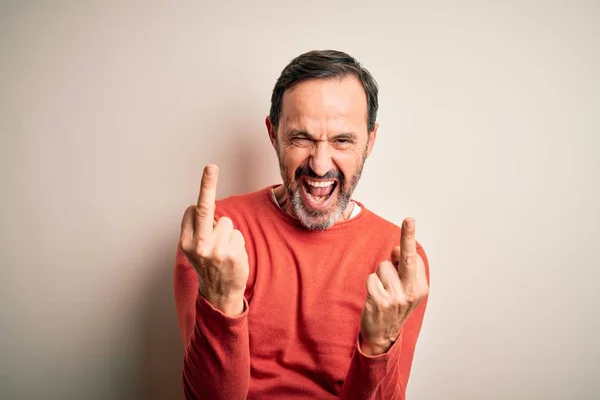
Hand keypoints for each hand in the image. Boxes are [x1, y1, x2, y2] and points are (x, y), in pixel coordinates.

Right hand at [179, 164, 248, 315]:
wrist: (218, 295)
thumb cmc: (209, 266)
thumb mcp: (196, 249)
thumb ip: (199, 229)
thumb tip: (203, 208)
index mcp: (186, 241)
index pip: (194, 210)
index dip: (204, 198)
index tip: (209, 170)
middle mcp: (198, 245)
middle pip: (205, 209)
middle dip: (206, 184)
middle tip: (211, 166)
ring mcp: (215, 250)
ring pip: (228, 223)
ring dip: (230, 234)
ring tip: (225, 251)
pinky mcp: (231, 255)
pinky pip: (239, 236)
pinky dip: (238, 244)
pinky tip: (232, 258)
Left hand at [359, 217, 428, 354]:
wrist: (383, 336)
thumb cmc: (393, 305)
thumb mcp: (404, 289)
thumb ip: (402, 268)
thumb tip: (398, 249)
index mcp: (421, 287)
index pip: (414, 257)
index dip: (407, 241)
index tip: (410, 220)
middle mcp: (411, 292)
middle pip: (408, 258)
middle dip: (408, 237)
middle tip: (409, 219)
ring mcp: (396, 297)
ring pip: (382, 267)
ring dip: (379, 276)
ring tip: (382, 292)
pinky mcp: (380, 301)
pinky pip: (371, 278)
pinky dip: (370, 285)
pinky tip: (374, 298)